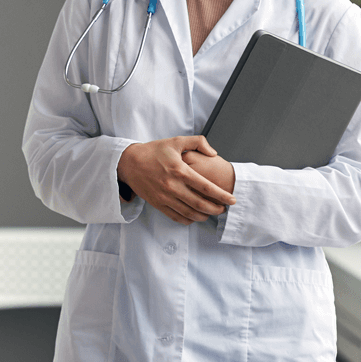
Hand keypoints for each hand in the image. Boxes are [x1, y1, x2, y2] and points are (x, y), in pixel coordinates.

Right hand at [117, 136, 235, 224]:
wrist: (129, 162)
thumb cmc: (152, 151)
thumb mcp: (175, 141)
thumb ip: (198, 142)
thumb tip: (213, 153)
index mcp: (179, 170)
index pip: (206, 187)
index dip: (221, 195)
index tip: (231, 199)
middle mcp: (172, 186)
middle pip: (200, 204)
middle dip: (216, 209)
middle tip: (223, 208)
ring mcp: (164, 197)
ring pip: (189, 213)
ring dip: (204, 216)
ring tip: (211, 213)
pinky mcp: (157, 203)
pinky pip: (175, 217)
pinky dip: (188, 220)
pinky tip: (194, 217)